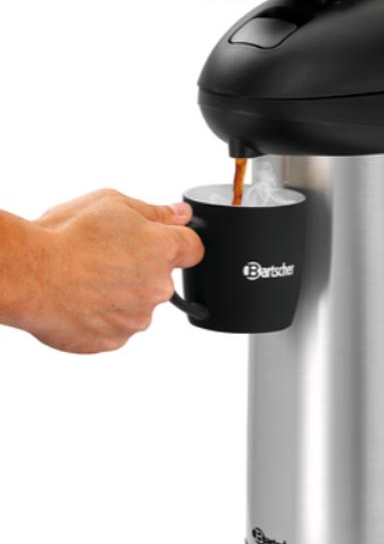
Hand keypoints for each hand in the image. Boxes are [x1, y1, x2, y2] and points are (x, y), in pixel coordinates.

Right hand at [27, 189, 202, 353]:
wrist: (30, 275)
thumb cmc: (66, 236)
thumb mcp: (113, 203)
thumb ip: (155, 212)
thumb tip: (181, 214)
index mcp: (163, 250)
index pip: (193, 248)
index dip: (176, 243)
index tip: (161, 243)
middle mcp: (158, 287)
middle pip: (161, 278)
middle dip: (141, 269)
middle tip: (106, 258)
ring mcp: (138, 317)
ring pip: (138, 304)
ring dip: (120, 295)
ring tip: (87, 280)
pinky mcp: (116, 340)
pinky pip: (116, 326)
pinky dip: (102, 316)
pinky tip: (81, 300)